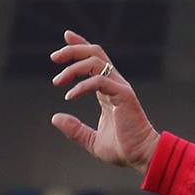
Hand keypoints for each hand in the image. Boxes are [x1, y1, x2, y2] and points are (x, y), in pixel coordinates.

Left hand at [50, 31, 159, 171]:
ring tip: (58, 80)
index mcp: (108, 90)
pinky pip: (99, 81)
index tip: (66, 37)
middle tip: (53, 57)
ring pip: (96, 62)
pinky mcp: (124, 95)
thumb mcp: (91, 140)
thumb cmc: (122, 149)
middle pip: (94, 53)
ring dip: (74, 67)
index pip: (94, 60)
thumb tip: (55, 118)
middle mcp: (115, 84)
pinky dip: (82, 86)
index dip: (80, 45)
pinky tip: (70, 96)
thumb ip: (74, 129)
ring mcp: (120, 87)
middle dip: (73, 50)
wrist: (141, 157)